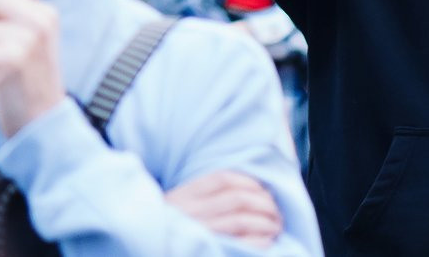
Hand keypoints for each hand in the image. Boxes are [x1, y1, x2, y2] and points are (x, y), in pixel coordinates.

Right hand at [165, 170, 281, 247]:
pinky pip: (244, 244)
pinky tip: (267, 241)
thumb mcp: (175, 206)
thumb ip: (199, 196)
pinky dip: (261, 241)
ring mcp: (202, 233)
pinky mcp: (212, 251)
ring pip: (243, 220)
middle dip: (264, 203)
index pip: (222, 179)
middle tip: (276, 211)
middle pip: (238, 199)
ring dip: (267, 222)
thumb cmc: (168, 230)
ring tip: (275, 226)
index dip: (248, 182)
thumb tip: (242, 191)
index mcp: (184, 196)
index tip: (262, 189)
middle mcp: (192, 212)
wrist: (152, 251)